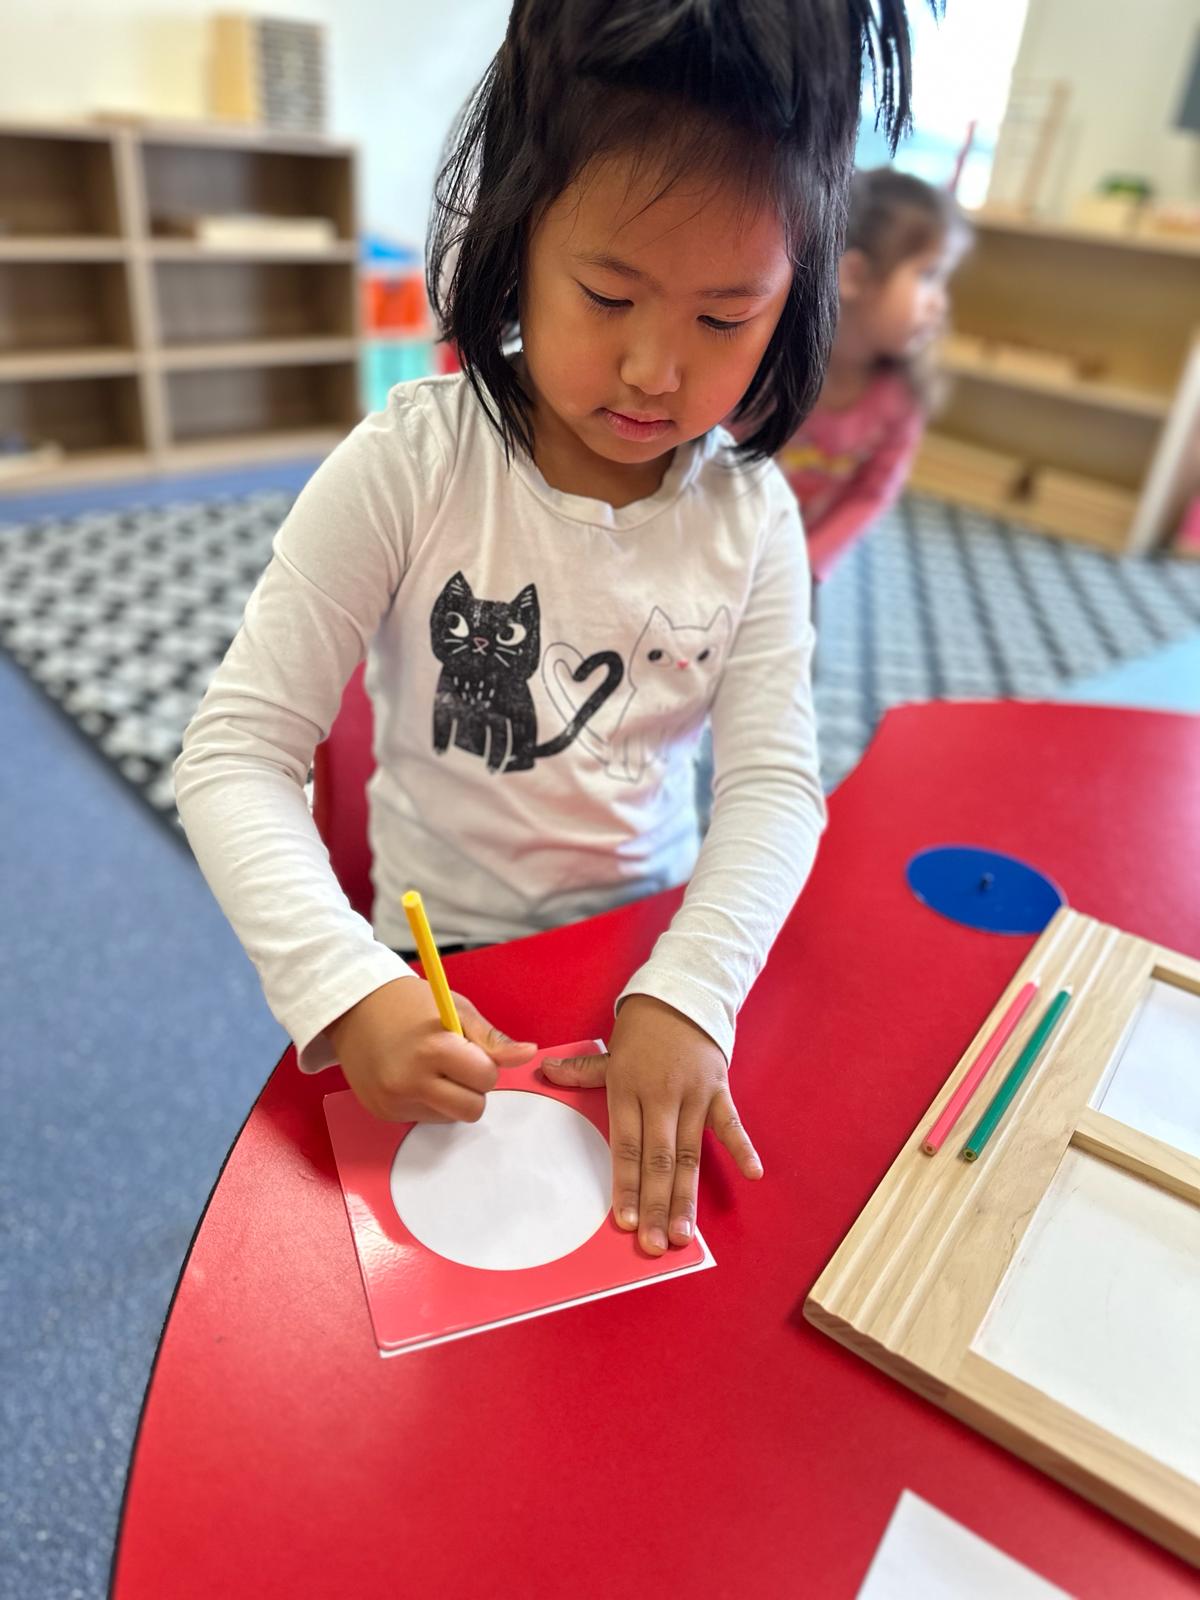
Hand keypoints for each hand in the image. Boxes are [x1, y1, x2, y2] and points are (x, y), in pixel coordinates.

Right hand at [327, 977, 535, 1122]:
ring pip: (449, 1118)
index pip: (487, 1079)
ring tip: (429, 1068)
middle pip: (472, 1109)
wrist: (352, 1007)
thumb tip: (527, 1055)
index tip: (468, 1049)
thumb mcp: (456, 1010)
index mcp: (434, 1049)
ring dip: (450, 1097)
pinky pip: (424, 1118)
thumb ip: (492, 1039)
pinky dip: (426, 1102)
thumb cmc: (408, 1004)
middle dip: (473, 1088)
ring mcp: (393, 1100)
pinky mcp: (382, 1112)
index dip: (485, 1064)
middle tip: (454, 1063)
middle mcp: (411, 1080)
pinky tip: (411, 1076)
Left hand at [542, 994, 761, 1255]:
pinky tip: (753, 1174)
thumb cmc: (642, 1030)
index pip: (626, 1147)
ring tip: (685, 1233)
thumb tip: (544, 1073)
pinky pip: (731, 1123)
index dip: (627, 1185)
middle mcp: (660, 1097)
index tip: (626, 1222)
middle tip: (655, 1245)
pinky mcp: (719, 1089)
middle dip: (656, 1205)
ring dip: (688, 1196)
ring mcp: (693, 1095)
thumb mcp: (610, 1051)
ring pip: (690, 1153)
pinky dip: (742, 1147)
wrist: (681, 994)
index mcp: (628, 1090)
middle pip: (658, 1159)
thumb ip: (581, 1072)